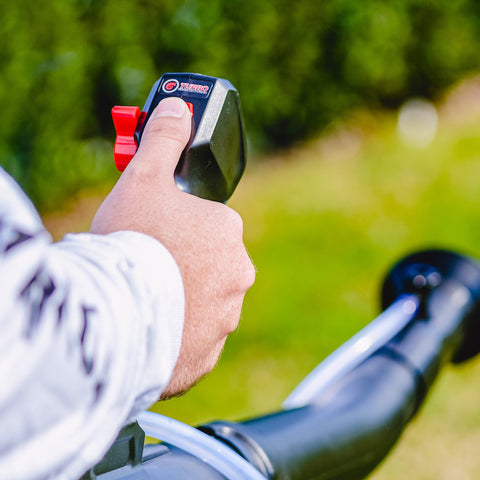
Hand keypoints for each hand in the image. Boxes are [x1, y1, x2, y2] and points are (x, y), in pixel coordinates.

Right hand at [90, 97, 254, 396]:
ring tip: (145, 298)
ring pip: (203, 302)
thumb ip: (165, 140)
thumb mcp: (142, 178)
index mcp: (227, 231)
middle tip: (148, 266)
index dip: (178, 228)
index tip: (157, 235)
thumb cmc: (131, 240)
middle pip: (208, 264)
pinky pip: (195, 339)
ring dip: (181, 299)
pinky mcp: (207, 355)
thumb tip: (178, 107)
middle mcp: (237, 275)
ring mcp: (225, 318)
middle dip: (183, 264)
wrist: (117, 310)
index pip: (208, 226)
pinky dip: (178, 334)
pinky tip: (152, 327)